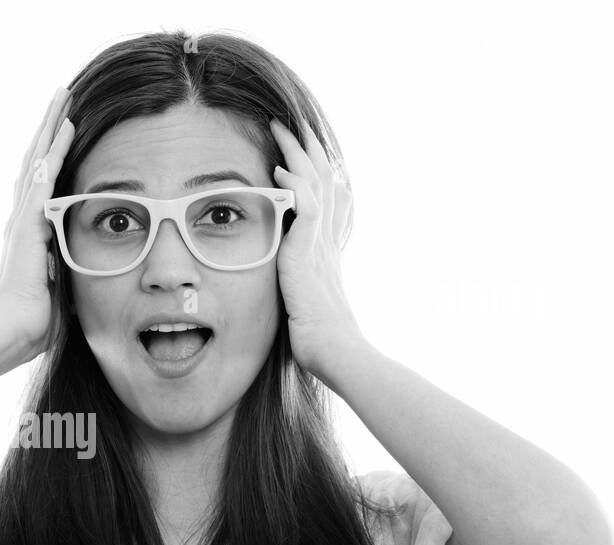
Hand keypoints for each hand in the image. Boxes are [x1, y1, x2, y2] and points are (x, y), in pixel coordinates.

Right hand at [0, 85, 74, 361]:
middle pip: (35, 162)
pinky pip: (44, 179)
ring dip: (50, 128)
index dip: (50, 156)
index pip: (40, 185)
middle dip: (48, 129)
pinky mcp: (28, 223)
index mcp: (28, 234)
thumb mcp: (54, 290)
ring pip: (37, 161)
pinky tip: (66, 127)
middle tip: (61, 96)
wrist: (10, 332)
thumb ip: (62, 272)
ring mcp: (22, 219)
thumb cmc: (31, 322)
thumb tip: (80, 273)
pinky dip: (55, 152)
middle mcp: (21, 219)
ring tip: (62, 97)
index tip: (61, 130)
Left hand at [269, 116, 368, 380]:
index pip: (324, 196)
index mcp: (325, 247)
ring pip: (314, 184)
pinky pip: (306, 208)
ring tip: (279, 128)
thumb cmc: (318, 337)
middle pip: (321, 179)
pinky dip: (294, 184)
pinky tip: (279, 169)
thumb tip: (286, 272)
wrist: (334, 352)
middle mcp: (326, 239)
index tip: (301, 148)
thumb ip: (297, 278)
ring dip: (297, 152)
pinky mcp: (309, 254)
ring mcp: (320, 244)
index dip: (314, 169)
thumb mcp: (305, 299)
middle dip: (304, 148)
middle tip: (287, 122)